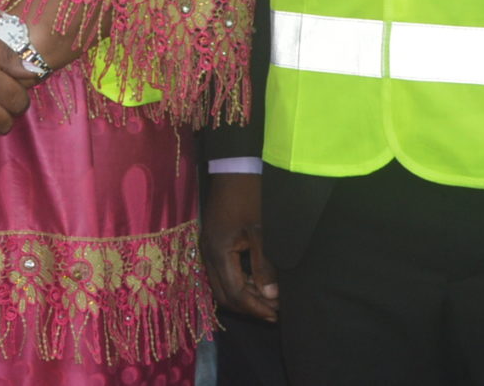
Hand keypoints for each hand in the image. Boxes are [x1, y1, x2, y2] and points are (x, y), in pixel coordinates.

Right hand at [204, 171, 278, 321]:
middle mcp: (207, 253)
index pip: (234, 293)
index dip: (255, 307)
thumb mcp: (261, 233)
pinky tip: (256, 282)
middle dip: (248, 307)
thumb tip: (270, 296)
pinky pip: (221, 273)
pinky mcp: (211, 242)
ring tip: (268, 300)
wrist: (234, 169)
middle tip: (273, 312)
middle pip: (223, 295)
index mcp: (218, 252)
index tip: (276, 314)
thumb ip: (264, 266)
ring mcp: (207, 247)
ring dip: (243, 296)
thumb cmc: (249, 198)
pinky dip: (238, 283)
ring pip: (220, 285)